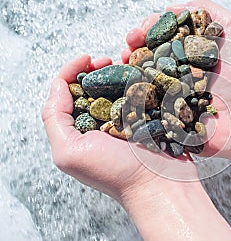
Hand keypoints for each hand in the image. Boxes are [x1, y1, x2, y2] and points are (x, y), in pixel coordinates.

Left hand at [42, 55, 230, 240]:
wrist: (161, 185)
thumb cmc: (116, 173)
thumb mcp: (70, 152)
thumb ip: (55, 119)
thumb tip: (59, 85)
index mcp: (80, 128)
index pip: (68, 91)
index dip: (73, 70)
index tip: (88, 58)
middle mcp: (102, 122)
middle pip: (94, 84)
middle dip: (99, 67)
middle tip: (110, 59)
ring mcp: (128, 119)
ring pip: (120, 84)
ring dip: (122, 68)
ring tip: (129, 59)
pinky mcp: (150, 117)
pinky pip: (144, 91)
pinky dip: (143, 77)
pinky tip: (147, 70)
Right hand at [123, 0, 230, 164]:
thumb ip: (208, 10)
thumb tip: (171, 8)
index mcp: (189, 50)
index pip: (162, 34)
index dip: (149, 28)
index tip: (144, 29)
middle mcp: (177, 69)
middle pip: (147, 52)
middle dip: (133, 44)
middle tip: (131, 42)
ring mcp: (168, 92)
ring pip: (140, 75)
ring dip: (127, 65)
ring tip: (124, 60)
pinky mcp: (164, 114)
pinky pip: (142, 103)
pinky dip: (129, 93)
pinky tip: (125, 84)